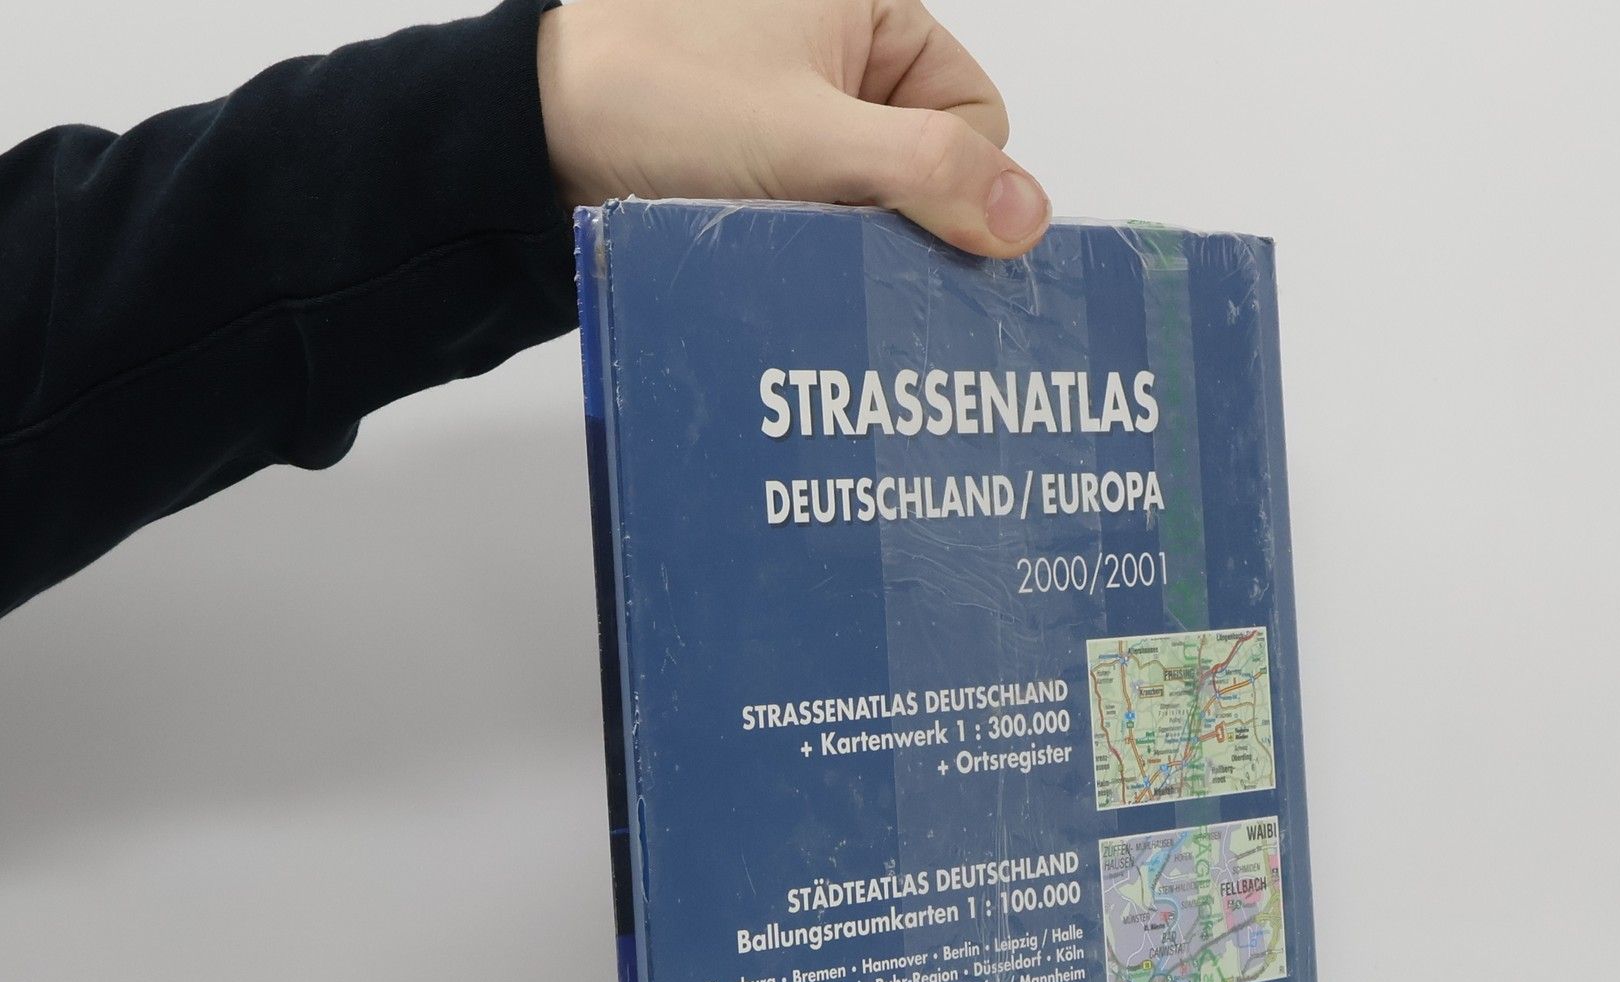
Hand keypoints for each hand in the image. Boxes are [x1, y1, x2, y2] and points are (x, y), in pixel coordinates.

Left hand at [536, 0, 1049, 256]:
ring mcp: (807, 101)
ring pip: (883, 197)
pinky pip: (832, 211)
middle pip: (933, 162)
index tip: (894, 216)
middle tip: (840, 239)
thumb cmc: (656, 103)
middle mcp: (847, 44)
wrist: (530, 139)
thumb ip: (929, 175)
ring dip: (854, 238)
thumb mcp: (812, 141)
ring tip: (795, 242)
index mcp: (872, 4)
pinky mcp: (770, 154)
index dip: (949, 181)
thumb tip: (1028, 219)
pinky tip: (782, 257)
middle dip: (900, 216)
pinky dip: (817, 245)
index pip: (977, 116)